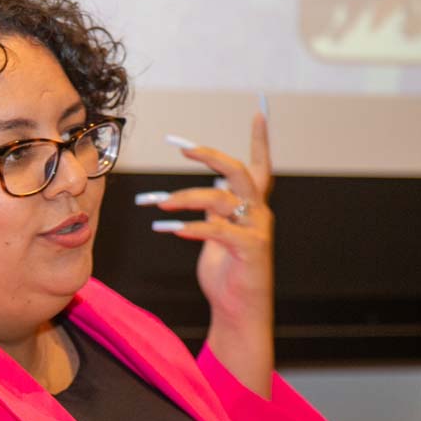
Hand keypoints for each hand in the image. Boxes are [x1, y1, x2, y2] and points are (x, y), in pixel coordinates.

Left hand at [143, 109, 274, 393]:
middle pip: (238, 172)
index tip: (260, 111)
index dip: (261, 139)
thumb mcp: (218, 234)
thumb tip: (196, 191)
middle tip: (181, 150)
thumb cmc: (227, 271)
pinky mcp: (250, 251)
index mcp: (252, 206)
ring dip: (186, 198)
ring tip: (159, 203)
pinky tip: (171, 229)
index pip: (260, 165)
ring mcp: (257, 231)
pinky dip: (193, 227)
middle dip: (210, 156)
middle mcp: (259, 213)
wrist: (240, 310)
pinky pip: (218, 230)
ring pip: (221, 199)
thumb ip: (214, 211)